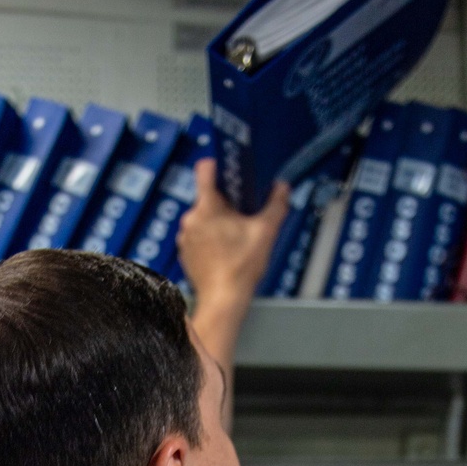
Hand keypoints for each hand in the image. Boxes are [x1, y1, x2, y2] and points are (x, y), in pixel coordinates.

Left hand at [177, 159, 289, 311]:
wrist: (223, 300)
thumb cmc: (240, 269)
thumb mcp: (266, 232)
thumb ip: (276, 205)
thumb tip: (281, 188)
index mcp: (207, 207)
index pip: (205, 169)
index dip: (218, 164)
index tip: (229, 169)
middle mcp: (190, 219)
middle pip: (208, 197)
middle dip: (225, 203)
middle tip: (242, 217)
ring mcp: (185, 237)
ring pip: (202, 218)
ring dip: (216, 222)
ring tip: (234, 238)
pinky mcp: (185, 253)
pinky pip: (197, 236)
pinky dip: (209, 239)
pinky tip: (224, 251)